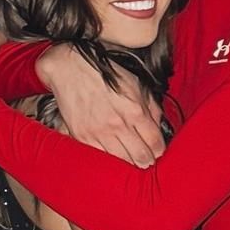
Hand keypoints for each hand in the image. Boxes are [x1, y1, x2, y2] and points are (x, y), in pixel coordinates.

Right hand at [40, 45, 165, 167]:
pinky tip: (113, 153)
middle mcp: (118, 124)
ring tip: (131, 157)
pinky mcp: (83, 137)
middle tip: (147, 159)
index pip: (155, 142)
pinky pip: (101, 157)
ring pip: (122, 160)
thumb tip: (158, 125)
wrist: (70, 69)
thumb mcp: (135, 84)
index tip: (157, 150)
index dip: (159, 150)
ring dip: (129, 161)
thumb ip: (151, 107)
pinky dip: (109, 158)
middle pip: (141, 156)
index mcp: (134, 110)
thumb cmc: (103, 74)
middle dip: (147, 160)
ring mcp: (99, 132)